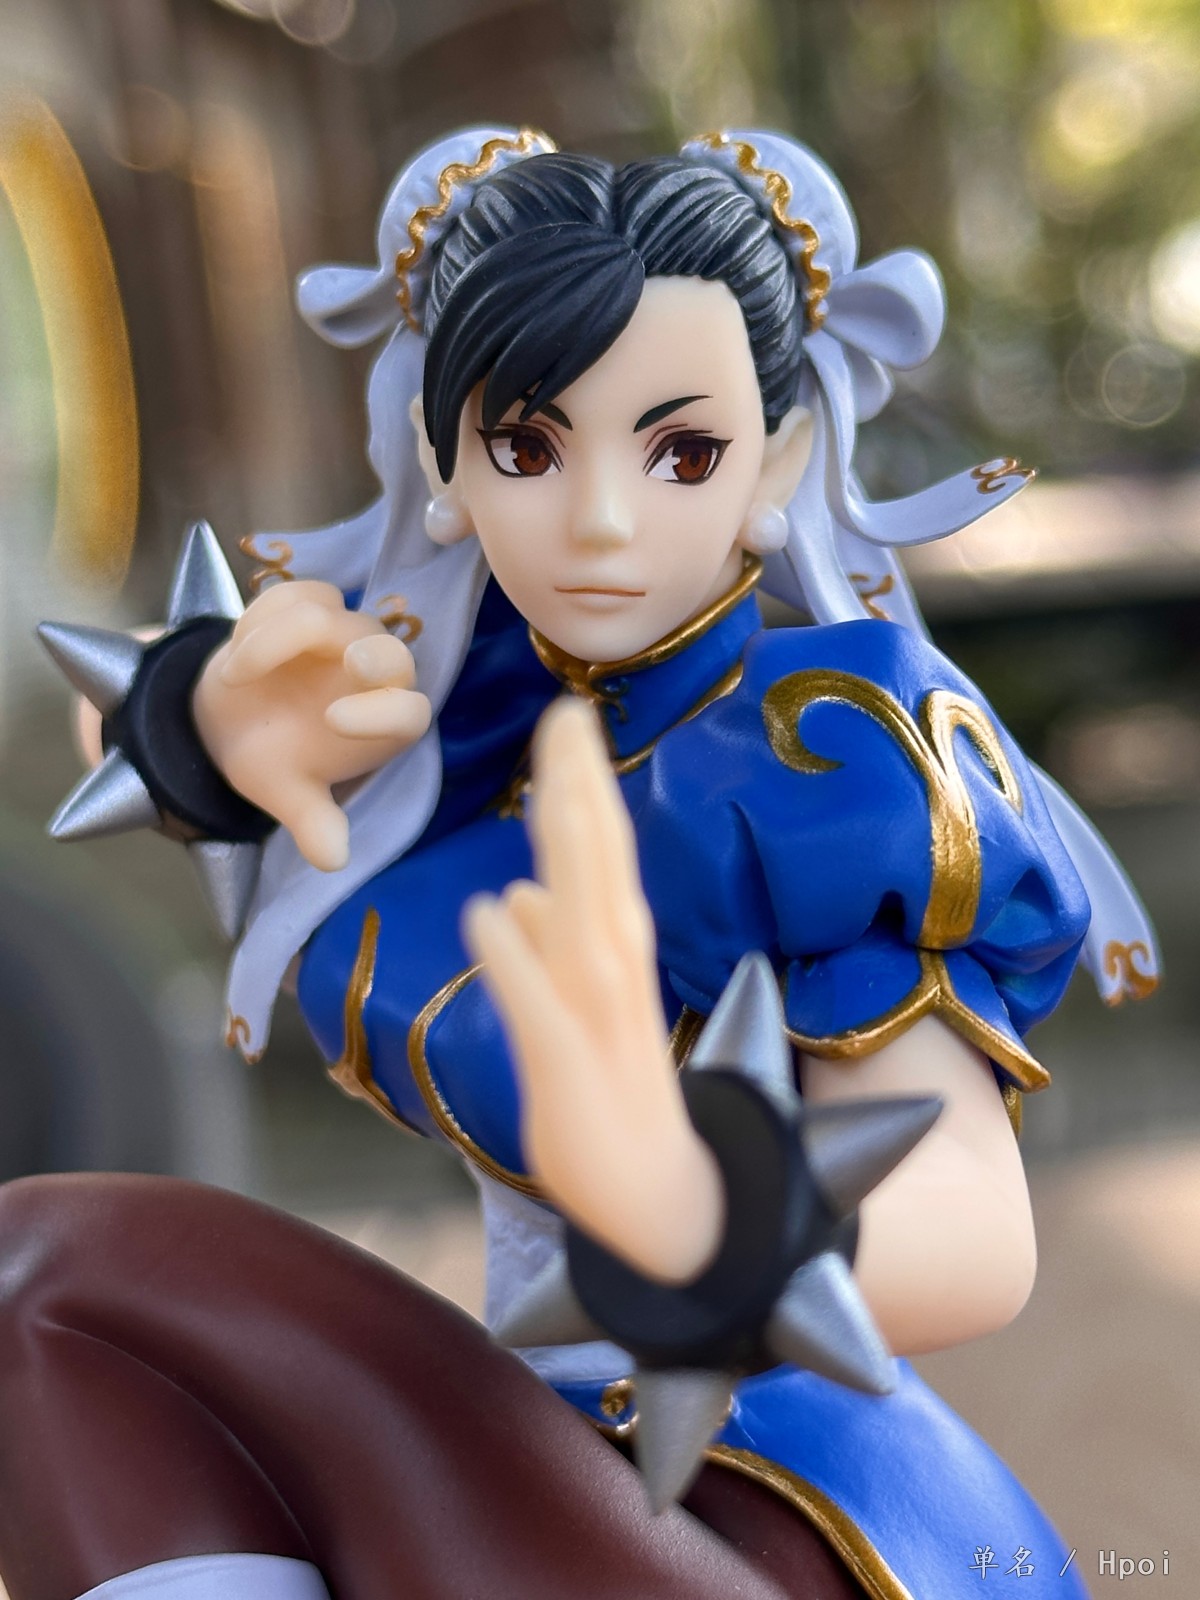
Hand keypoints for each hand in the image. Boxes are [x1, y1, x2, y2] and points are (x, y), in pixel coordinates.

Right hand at [192, 581, 430, 870]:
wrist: (228, 719)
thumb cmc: (274, 757)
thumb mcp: (287, 793)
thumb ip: (314, 821)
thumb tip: (332, 860)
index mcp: (384, 724)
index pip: (410, 713)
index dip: (384, 714)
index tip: (335, 723)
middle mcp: (375, 675)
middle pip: (392, 653)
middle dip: (376, 654)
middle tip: (350, 659)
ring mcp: (345, 633)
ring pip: (331, 616)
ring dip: (281, 638)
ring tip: (236, 674)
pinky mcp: (312, 604)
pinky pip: (297, 594)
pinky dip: (264, 614)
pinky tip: (237, 645)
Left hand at [464, 699, 723, 1283]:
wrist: (659, 1199)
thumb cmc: (612, 1098)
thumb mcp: (571, 1010)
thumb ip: (548, 949)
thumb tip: (518, 891)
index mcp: (616, 949)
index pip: (600, 850)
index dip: (582, 782)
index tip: (566, 718)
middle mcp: (616, 968)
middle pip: (600, 862)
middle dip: (581, 784)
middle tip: (566, 713)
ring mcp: (598, 1015)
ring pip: (583, 912)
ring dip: (568, 844)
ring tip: (550, 776)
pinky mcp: (570, 1066)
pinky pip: (537, 1003)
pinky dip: (514, 957)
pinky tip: (493, 910)